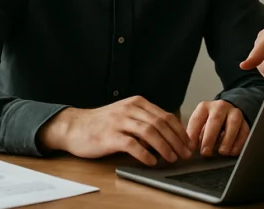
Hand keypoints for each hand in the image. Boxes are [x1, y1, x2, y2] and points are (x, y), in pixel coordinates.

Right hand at [37, 96, 194, 165]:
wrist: (74, 127)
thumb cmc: (103, 124)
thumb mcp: (127, 115)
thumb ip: (145, 120)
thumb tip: (170, 136)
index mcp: (137, 103)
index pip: (166, 116)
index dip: (180, 131)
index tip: (188, 144)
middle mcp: (130, 109)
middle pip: (161, 124)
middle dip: (176, 140)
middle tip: (185, 154)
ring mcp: (119, 122)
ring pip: (150, 132)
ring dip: (165, 147)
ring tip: (172, 158)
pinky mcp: (109, 136)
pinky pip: (132, 144)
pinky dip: (145, 154)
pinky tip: (152, 161)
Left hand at [186, 100, 249, 157]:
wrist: (228, 112)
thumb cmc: (209, 122)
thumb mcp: (199, 124)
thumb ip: (194, 135)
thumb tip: (188, 150)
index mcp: (204, 107)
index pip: (197, 119)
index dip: (193, 134)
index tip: (190, 149)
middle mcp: (220, 107)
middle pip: (215, 120)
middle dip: (210, 137)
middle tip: (206, 152)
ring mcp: (234, 113)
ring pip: (233, 124)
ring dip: (227, 139)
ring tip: (222, 152)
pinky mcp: (245, 121)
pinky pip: (244, 131)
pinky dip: (239, 143)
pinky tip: (233, 152)